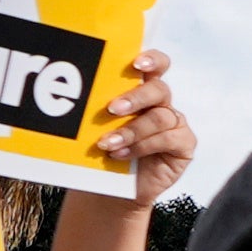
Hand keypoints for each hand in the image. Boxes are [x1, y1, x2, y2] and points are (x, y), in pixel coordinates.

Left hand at [91, 40, 190, 193]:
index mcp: (142, 91)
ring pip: (160, 117)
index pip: (156, 65)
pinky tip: (122, 155)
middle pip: (159, 89)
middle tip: (112, 109)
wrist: (111, 191)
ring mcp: (174, 125)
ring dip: (132, 130)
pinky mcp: (183, 145)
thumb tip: (68, 95)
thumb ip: (95, 110)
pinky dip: (143, 146)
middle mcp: (161, 104)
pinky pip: (169, 138)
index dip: (152, 59)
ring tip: (108, 144)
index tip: (136, 63)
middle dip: (136, 97)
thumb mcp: (96, 128)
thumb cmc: (103, 154)